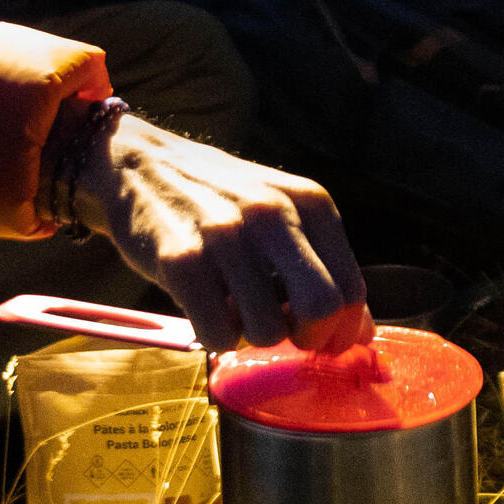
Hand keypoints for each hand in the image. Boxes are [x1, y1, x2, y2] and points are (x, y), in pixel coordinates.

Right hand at [69, 112, 367, 351]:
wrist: (143, 165)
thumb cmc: (221, 199)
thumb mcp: (283, 213)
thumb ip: (322, 265)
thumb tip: (360, 335)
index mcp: (310, 202)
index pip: (351, 289)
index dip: (339, 330)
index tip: (317, 339)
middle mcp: (273, 214)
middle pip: (321, 308)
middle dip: (306, 339)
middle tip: (283, 333)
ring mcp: (226, 235)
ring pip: (266, 331)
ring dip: (251, 336)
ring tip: (233, 308)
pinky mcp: (181, 259)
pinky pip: (217, 334)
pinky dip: (214, 336)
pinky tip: (205, 308)